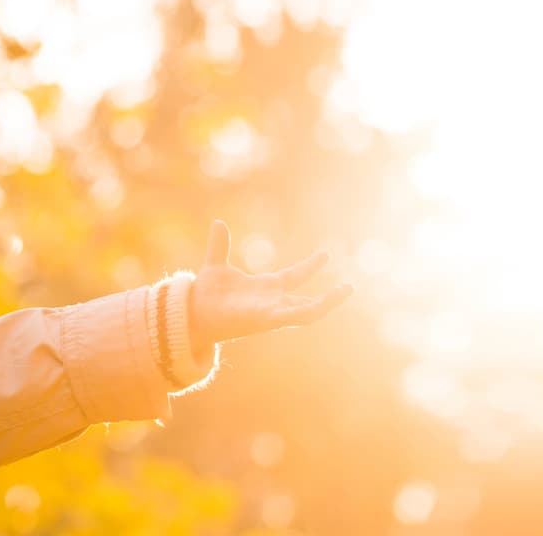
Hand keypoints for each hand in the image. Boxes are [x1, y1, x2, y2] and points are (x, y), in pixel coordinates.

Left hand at [188, 220, 351, 348]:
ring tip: (347, 290)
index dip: (309, 266)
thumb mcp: (215, 265)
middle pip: (307, 299)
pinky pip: (295, 317)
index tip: (326, 254)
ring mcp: (272, 312)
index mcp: (265, 288)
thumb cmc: (205, 295)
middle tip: (349, 286)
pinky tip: (325, 301)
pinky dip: (311, 309)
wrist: (193, 313)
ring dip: (328, 302)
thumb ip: (219, 246)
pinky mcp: (267, 320)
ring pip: (308, 311)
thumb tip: (218, 222)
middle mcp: (272, 302)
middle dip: (328, 296)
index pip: (294, 277)